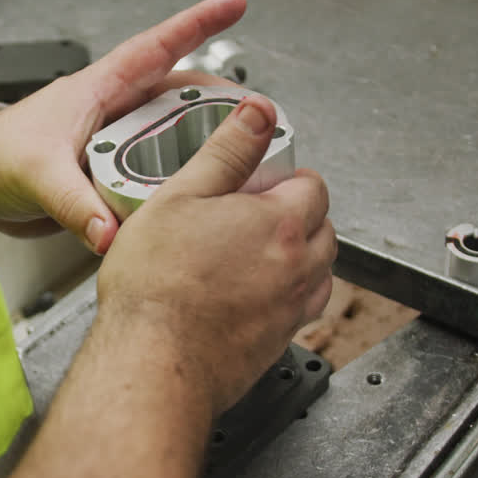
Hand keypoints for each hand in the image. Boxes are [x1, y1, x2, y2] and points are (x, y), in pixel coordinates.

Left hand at [0, 0, 248, 253]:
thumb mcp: (38, 175)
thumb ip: (75, 205)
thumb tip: (109, 232)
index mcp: (97, 91)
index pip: (156, 48)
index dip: (196, 24)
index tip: (233, 5)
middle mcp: (109, 113)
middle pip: (175, 95)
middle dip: (217, 98)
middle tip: (256, 112)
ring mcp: (109, 144)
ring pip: (168, 136)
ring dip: (199, 143)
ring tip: (236, 157)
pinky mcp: (104, 176)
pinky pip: (151, 173)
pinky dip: (173, 181)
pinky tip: (190, 197)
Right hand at [95, 96, 335, 415]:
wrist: (154, 363)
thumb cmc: (158, 289)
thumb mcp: (180, 196)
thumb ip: (227, 151)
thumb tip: (257, 114)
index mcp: (282, 224)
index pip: (313, 185)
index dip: (284, 178)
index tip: (257, 182)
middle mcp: (299, 268)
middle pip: (323, 228)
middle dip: (295, 216)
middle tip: (248, 215)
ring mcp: (291, 310)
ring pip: (317, 272)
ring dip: (296, 257)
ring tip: (247, 254)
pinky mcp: (277, 343)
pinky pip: (298, 309)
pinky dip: (283, 295)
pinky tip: (244, 294)